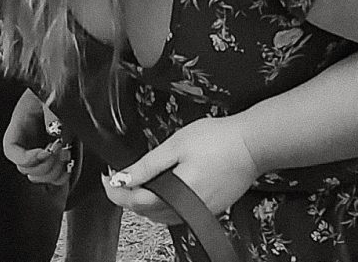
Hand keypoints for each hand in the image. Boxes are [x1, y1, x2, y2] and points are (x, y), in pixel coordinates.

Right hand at [2, 88, 72, 186]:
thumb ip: (52, 115)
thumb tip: (58, 137)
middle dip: (44, 164)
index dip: (26, 157)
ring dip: (54, 171)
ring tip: (66, 153)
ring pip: (39, 177)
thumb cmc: (55, 88)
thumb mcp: (51, 96)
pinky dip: (61, 176)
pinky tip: (69, 162)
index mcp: (19, 125)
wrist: (68, 88)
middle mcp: (26, 143)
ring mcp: (39, 152)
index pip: (10, 150)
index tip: (46, 150)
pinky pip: (53, 179)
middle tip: (60, 148)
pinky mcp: (54, 158)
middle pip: (25, 169)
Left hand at [101, 116, 260, 225]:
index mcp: (177, 195)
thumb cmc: (216, 140)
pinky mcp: (209, 209)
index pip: (136, 202)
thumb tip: (122, 178)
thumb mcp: (174, 146)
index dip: (116, 191)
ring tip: (131, 181)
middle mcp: (188, 210)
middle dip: (126, 197)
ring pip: (160, 217)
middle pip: (146, 213)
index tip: (105, 178)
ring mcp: (200, 212)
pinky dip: (160, 205)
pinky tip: (157, 190)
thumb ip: (147, 166)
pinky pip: (176, 214)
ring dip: (142, 203)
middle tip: (114, 177)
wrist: (251, 145)